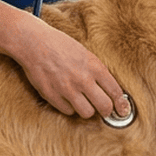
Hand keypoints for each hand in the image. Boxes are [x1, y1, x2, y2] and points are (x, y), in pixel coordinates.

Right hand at [11, 20, 126, 118]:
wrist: (34, 43)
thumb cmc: (59, 45)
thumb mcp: (85, 53)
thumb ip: (96, 71)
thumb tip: (109, 90)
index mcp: (94, 66)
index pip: (115, 91)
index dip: (121, 103)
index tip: (122, 108)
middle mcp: (82, 79)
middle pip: (104, 107)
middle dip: (107, 110)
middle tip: (104, 110)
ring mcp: (67, 89)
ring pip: (87, 113)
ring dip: (87, 109)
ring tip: (83, 102)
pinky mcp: (52, 96)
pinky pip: (68, 111)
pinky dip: (69, 107)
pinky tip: (67, 98)